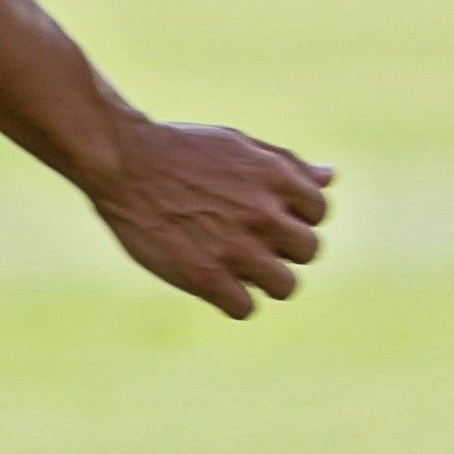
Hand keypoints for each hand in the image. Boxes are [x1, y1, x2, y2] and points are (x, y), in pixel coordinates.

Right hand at [85, 117, 329, 317]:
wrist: (122, 162)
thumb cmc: (180, 151)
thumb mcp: (238, 144)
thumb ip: (286, 164)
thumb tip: (330, 177)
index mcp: (274, 177)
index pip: (318, 212)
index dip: (295, 216)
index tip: (268, 217)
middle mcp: (262, 212)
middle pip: (308, 251)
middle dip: (284, 250)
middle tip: (252, 244)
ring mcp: (236, 247)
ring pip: (285, 286)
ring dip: (266, 281)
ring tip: (238, 270)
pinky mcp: (206, 276)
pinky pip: (244, 308)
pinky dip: (231, 301)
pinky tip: (213, 284)